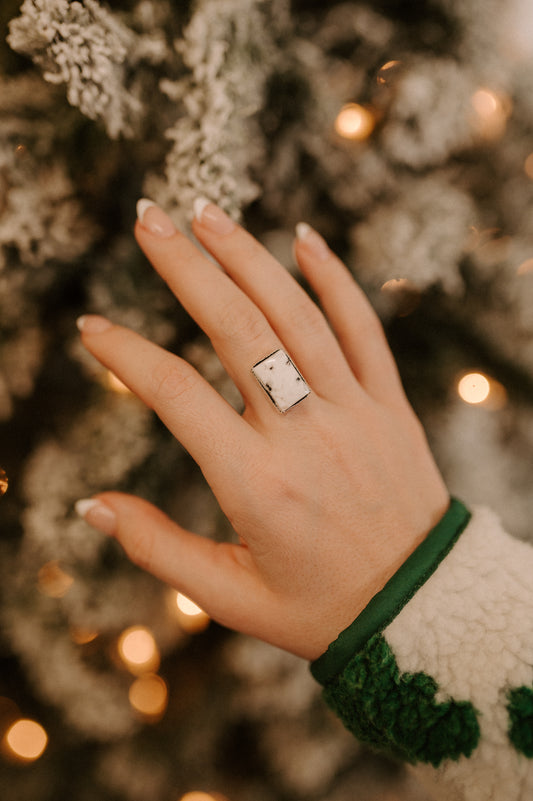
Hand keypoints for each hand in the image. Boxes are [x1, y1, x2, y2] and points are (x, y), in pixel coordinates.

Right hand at [76, 199, 448, 659]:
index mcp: (258, 485)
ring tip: (206, 213)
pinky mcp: (390, 405)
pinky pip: (364, 329)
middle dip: (187, 269)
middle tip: (148, 220)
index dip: (127, 356)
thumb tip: (90, 505)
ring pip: (297, 317)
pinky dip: (335, 280)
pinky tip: (304, 237)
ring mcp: (355, 413)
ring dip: (249, 258)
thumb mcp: (230, 597)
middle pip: (238, 332)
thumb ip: (156, 549)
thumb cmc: (319, 608)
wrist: (422, 609)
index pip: (177, 397)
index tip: (90, 328)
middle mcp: (306, 437)